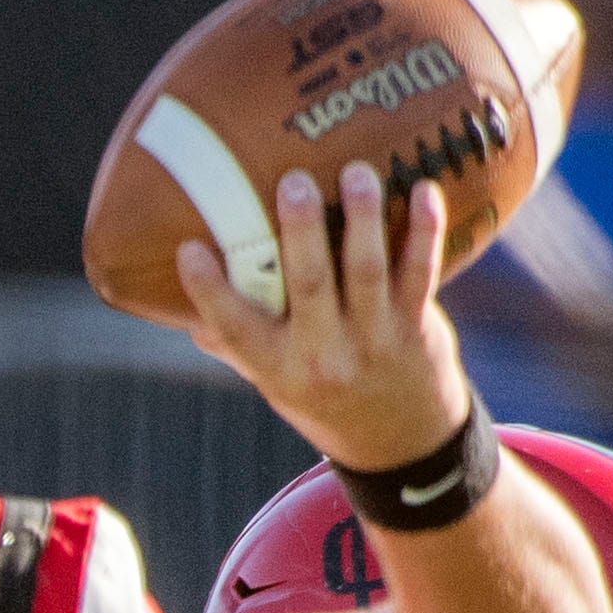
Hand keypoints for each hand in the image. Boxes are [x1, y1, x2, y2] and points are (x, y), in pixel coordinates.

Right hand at [175, 162, 470, 470]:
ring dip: (362, 217)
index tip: (190, 249)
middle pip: (310, 285)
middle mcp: (324, 355)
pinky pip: (421, 271)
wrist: (399, 441)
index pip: (236, 327)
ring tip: (357, 171)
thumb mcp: (274, 383)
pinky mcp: (416, 325)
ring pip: (366, 270)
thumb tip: (188, 307)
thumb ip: (238, 345)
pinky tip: (423, 189)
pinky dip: (423, 230)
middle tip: (293, 182)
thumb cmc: (324, 399)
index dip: (209, 290)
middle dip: (301, 231)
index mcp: (278, 368)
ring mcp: (373, 339)